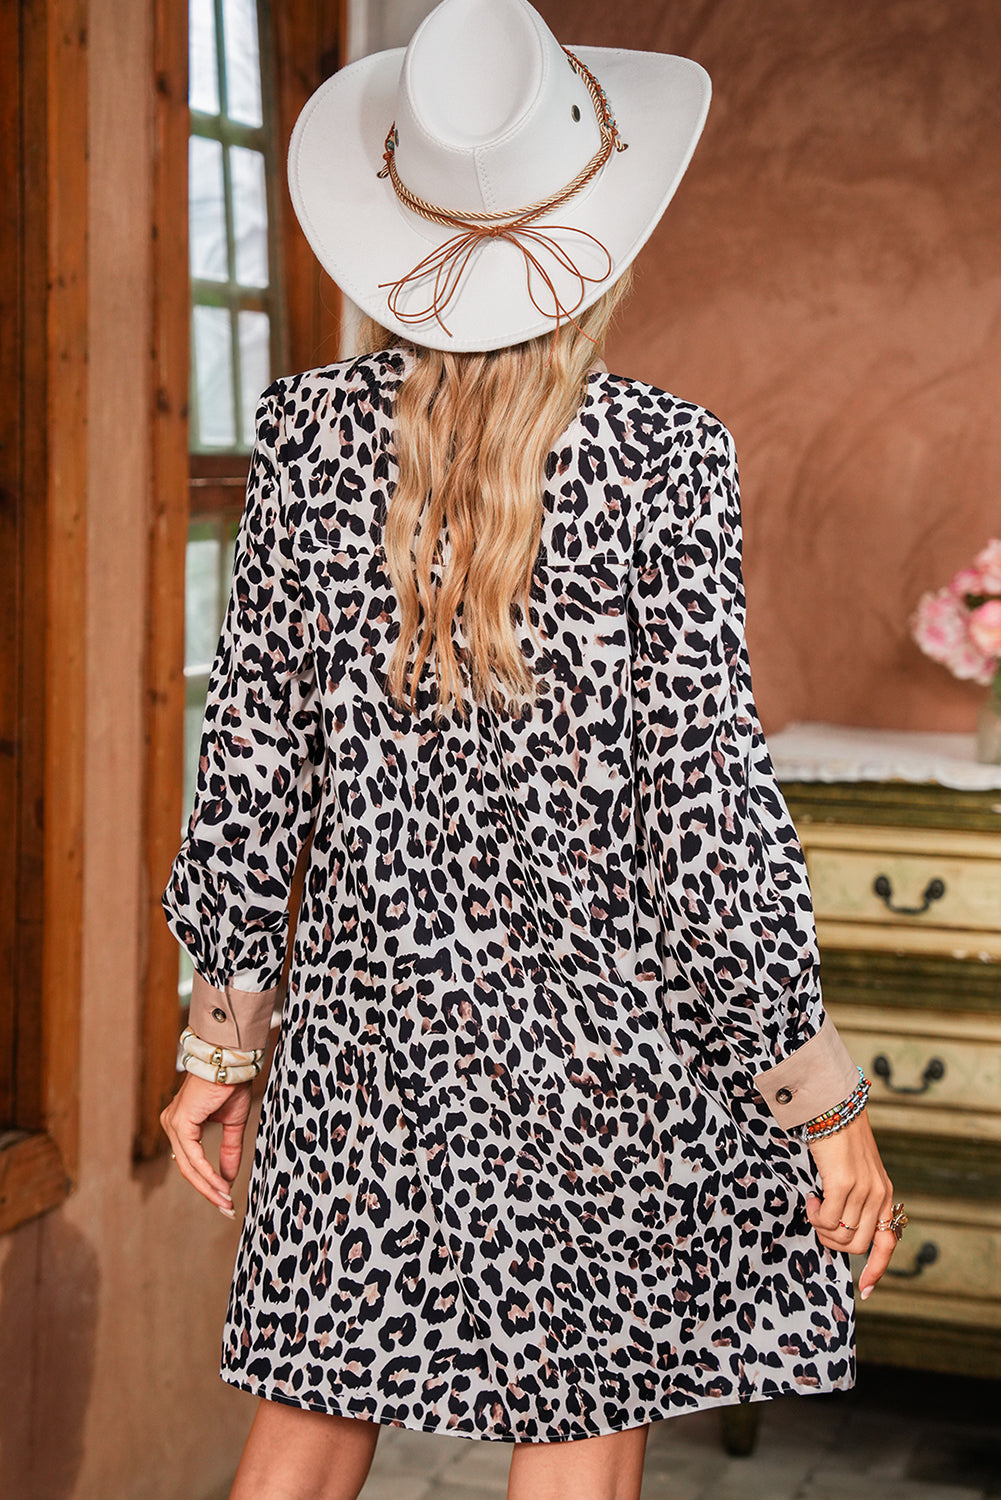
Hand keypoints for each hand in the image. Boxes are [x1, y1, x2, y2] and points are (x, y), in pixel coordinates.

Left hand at [160, 1071, 253, 1216]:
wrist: (231, 1061)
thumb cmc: (231, 1084)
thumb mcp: (232, 1123)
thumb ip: (229, 1150)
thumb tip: (228, 1178)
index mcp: (181, 1124)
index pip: (191, 1162)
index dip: (208, 1183)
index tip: (225, 1199)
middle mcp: (172, 1125)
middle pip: (187, 1169)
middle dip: (208, 1191)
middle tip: (226, 1208)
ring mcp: (173, 1124)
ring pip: (188, 1166)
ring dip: (209, 1187)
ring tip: (226, 1200)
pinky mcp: (180, 1122)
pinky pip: (192, 1156)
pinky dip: (207, 1173)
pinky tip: (220, 1184)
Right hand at [804, 1109, 896, 1299]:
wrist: (835, 1106)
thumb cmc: (839, 1138)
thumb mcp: (857, 1172)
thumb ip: (856, 1198)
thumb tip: (839, 1229)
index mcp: (885, 1195)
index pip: (889, 1243)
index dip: (877, 1269)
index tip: (866, 1290)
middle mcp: (879, 1196)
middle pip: (857, 1245)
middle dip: (834, 1242)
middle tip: (819, 1223)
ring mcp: (863, 1190)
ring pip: (841, 1234)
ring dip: (822, 1228)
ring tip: (814, 1206)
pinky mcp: (844, 1183)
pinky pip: (827, 1219)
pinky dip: (814, 1215)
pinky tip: (811, 1197)